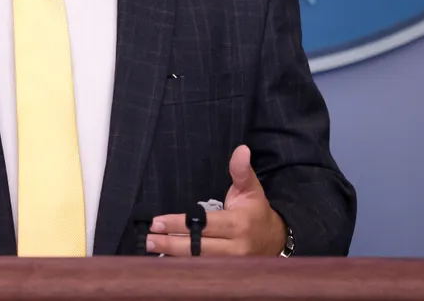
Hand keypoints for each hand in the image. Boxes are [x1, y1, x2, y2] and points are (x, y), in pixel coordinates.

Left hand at [146, 145, 286, 255]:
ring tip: (152, 247)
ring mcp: (232, 263)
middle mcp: (236, 247)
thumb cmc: (255, 211)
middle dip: (171, 243)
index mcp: (238, 224)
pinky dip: (184, 264)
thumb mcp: (251, 189)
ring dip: (173, 255)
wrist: (275, 239)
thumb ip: (241, 171)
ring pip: (198, 261)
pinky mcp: (228, 272)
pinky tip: (166, 259)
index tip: (157, 222)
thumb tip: (242, 149)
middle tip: (148, 238)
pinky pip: (203, 269)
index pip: (203, 224)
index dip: (179, 224)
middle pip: (198, 247)